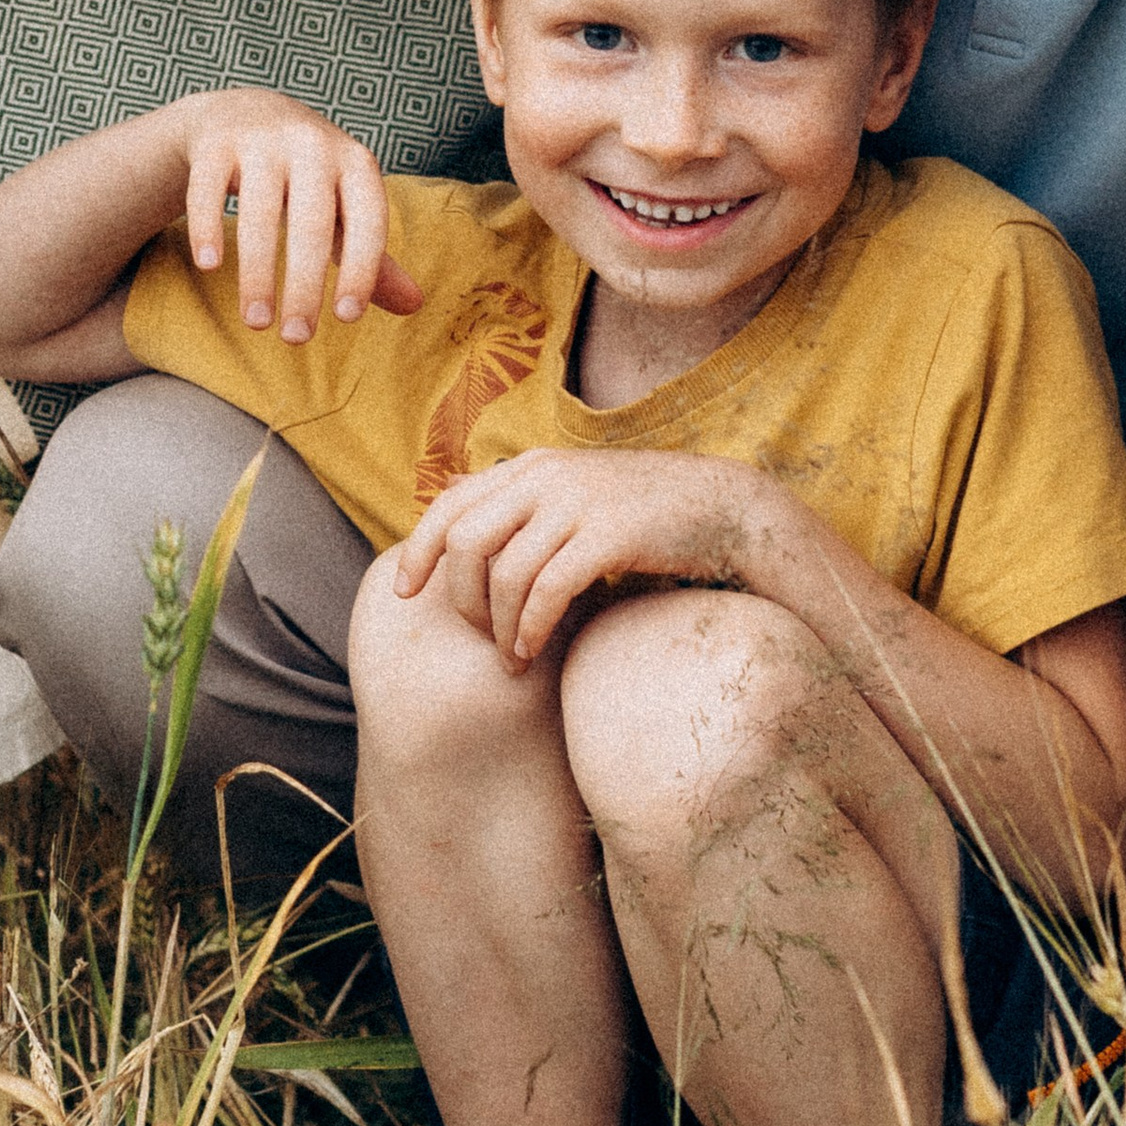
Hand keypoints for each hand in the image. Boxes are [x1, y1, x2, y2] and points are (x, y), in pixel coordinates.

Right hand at [174, 90, 423, 344]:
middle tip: (296, 338)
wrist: (246, 109)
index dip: (361, 269)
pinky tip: (210, 267)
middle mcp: (313, 144)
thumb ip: (372, 256)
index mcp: (355, 162)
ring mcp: (262, 138)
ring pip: (257, 212)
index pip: (367, 221)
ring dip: (256, 273)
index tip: (346, 318)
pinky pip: (208, 190)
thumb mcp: (344, 206)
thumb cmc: (308, 175)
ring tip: (256, 322)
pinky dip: (207, 228)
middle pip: (311, 223)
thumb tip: (414, 305)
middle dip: (303, 286)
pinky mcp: (216, 140)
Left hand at [390, 447, 761, 669]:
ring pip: (505, 571)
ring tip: (511, 659)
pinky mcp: (610, 534)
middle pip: (466, 542)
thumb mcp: (573, 493)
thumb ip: (521, 502)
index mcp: (531, 466)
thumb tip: (460, 511)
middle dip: (461, 599)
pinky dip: (531, 626)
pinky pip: (548, 588)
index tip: (404, 593)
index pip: (449, 504)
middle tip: (478, 637)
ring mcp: (578, 502)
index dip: (419, 551)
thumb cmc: (642, 513)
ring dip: (499, 626)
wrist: (721, 507)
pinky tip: (533, 649)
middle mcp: (547, 476)